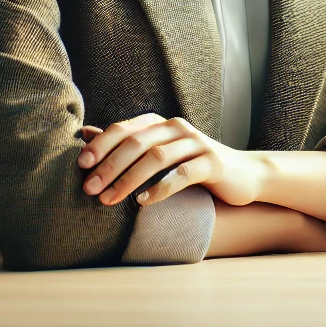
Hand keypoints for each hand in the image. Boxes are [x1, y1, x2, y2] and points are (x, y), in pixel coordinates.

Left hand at [77, 113, 265, 207]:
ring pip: (157, 157)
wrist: (244, 174)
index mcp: (161, 124)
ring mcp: (197, 144)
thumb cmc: (194, 166)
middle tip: (88, 188)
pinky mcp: (212, 163)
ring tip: (109, 199)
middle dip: (109, 165)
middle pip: (137, 142)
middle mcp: (178, 128)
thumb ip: (128, 145)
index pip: (125, 129)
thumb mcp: (160, 153)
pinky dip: (160, 188)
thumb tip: (85, 134)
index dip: (101, 145)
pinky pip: (182, 174)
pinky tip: (143, 202)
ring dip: (129, 179)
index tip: (80, 165)